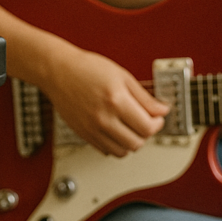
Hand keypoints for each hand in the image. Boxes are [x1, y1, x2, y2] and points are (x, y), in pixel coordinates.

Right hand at [43, 47, 169, 157]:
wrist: (59, 72)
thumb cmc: (88, 68)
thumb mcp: (123, 76)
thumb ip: (144, 97)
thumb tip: (162, 110)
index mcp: (116, 101)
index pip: (147, 127)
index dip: (158, 124)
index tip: (158, 117)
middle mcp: (104, 119)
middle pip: (136, 143)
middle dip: (147, 134)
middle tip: (147, 122)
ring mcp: (92, 129)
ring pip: (122, 152)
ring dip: (132, 142)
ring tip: (132, 127)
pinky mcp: (84, 135)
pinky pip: (106, 151)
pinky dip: (117, 145)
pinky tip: (117, 130)